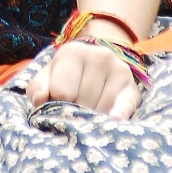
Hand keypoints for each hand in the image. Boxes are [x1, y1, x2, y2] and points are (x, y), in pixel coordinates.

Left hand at [28, 40, 143, 118]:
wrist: (97, 62)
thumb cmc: (66, 74)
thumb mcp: (48, 76)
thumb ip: (37, 87)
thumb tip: (39, 100)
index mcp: (73, 52)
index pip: (62, 92)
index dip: (57, 104)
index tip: (57, 102)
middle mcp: (100, 56)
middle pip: (83, 102)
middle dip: (76, 111)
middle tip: (74, 109)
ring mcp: (119, 70)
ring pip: (101, 109)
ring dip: (92, 117)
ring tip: (87, 111)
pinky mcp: (133, 88)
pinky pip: (124, 107)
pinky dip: (117, 116)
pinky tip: (113, 120)